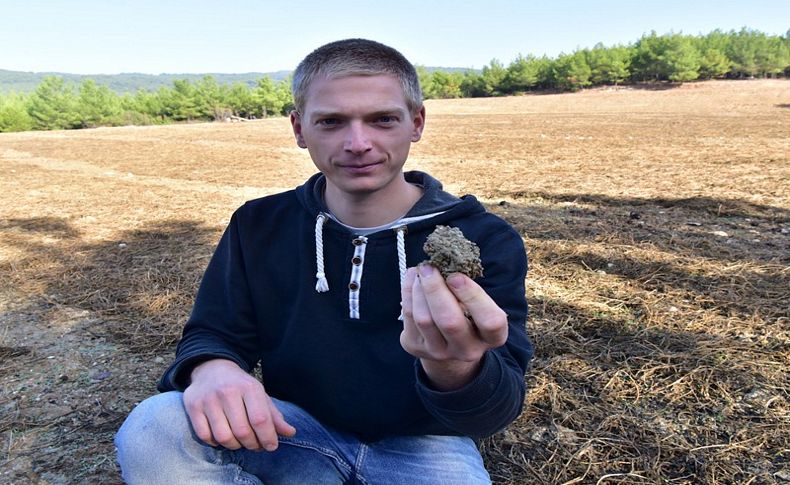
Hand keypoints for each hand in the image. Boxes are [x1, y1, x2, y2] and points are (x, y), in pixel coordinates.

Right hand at [183, 359, 295, 450]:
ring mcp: (208, 399)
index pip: (260, 419)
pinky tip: (222, 437)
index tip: (271, 446)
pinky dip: (215, 443)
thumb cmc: (240, 387)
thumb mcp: (260, 395)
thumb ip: (274, 415)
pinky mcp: (193, 406)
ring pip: (223, 437)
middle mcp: (227, 392)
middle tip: (255, 445)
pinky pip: (205, 436)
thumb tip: (291, 433)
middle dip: (252, 444)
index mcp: (249, 387)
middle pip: (242, 431)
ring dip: (234, 446)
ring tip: (240, 442)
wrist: (211, 369)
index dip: (268, 438)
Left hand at [400, 263, 508, 389]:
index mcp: (492, 337)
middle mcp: (468, 350)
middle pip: (450, 321)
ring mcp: (440, 352)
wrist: (447, 344)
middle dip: (436, 289)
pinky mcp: (416, 347)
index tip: (456, 276)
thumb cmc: (467, 314)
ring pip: (424, 319)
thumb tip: (444, 264)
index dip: (473, 296)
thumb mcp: (477, 304)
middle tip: (430, 267)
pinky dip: (408, 292)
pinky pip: (409, 317)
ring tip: (422, 271)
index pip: (490, 321)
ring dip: (420, 289)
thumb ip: (467, 289)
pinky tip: (412, 278)